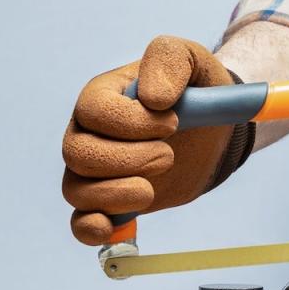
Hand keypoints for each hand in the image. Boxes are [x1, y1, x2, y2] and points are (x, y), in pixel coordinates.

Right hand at [62, 36, 252, 244]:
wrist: (212, 129)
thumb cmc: (195, 90)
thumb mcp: (191, 60)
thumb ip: (170, 60)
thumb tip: (153, 98)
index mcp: (102, 96)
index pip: (94, 111)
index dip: (132, 122)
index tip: (173, 121)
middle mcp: (89, 133)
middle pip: (80, 154)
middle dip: (128, 160)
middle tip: (169, 157)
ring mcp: (96, 171)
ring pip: (77, 190)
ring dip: (115, 195)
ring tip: (151, 190)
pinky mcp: (111, 202)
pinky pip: (81, 222)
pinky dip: (90, 229)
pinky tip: (108, 228)